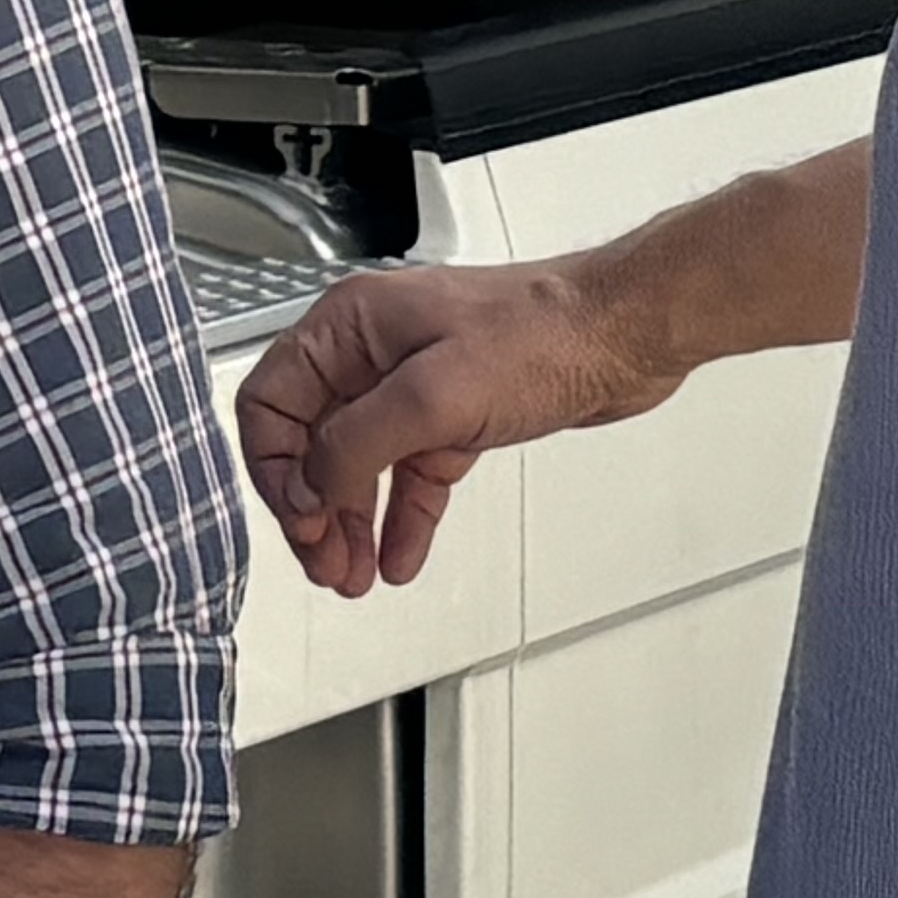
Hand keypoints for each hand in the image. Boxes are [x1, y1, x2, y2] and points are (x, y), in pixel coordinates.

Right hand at [232, 257, 679, 594]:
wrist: (624, 334)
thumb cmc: (546, 335)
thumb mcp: (435, 396)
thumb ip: (360, 443)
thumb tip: (314, 486)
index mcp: (352, 325)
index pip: (272, 399)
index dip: (277, 468)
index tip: (304, 519)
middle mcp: (376, 350)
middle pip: (312, 439)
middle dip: (313, 507)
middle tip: (325, 562)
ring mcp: (417, 383)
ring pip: (360, 464)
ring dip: (351, 522)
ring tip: (352, 572)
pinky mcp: (456, 414)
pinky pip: (410, 473)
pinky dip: (401, 517)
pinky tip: (399, 555)